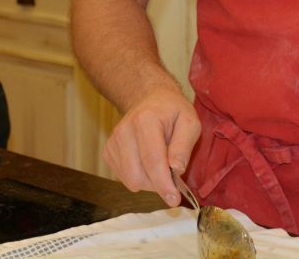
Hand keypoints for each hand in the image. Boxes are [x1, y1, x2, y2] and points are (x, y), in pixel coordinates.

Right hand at [102, 85, 200, 206]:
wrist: (150, 99)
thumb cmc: (173, 112)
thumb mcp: (190, 122)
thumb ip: (184, 145)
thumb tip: (176, 170)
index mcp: (145, 120)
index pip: (152, 160)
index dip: (163, 183)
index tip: (174, 199)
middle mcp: (123, 131)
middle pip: (138, 175)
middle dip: (158, 184)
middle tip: (173, 176)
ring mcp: (112, 142)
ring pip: (130, 181)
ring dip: (149, 182)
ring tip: (161, 165)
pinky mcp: (108, 152)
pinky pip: (124, 178)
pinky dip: (139, 177)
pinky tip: (148, 162)